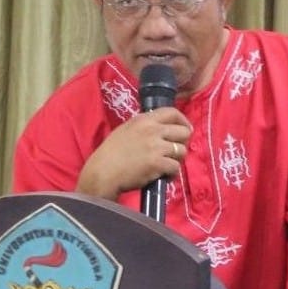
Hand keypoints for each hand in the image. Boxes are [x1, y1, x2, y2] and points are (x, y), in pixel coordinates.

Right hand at [76, 108, 190, 199]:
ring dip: (176, 159)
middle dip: (182, 142)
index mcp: (144, 119)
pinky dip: (171, 174)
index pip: (172, 112)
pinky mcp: (157, 163)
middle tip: (175, 151)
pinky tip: (163, 176)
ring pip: (182, 150)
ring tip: (166, 165)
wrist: (103, 172)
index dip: (183, 121)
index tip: (185, 129)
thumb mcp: (126, 130)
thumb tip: (161, 129)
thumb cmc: (111, 153)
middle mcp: (152, 130)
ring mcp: (156, 146)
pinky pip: (175, 167)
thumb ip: (144, 127)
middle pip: (184, 132)